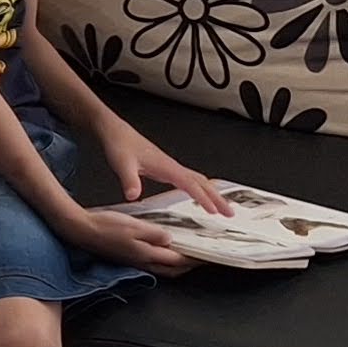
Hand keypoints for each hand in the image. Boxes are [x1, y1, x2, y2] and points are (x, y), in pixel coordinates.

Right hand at [58, 199, 194, 275]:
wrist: (82, 230)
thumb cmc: (105, 226)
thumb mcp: (134, 225)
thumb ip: (154, 234)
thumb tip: (170, 239)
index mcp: (146, 254)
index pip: (178, 260)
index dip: (195, 259)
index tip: (209, 256)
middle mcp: (143, 262)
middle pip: (173, 269)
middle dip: (189, 266)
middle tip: (202, 258)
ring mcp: (135, 261)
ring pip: (163, 268)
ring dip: (178, 265)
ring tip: (188, 256)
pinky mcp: (128, 257)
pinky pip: (153, 263)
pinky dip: (164, 260)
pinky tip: (164, 251)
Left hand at [101, 126, 230, 217]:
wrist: (117, 133)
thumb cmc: (121, 146)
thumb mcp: (122, 164)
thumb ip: (129, 180)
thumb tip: (133, 195)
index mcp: (166, 166)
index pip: (190, 184)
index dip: (203, 198)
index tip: (214, 211)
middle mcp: (172, 166)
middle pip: (202, 183)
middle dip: (218, 198)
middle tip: (230, 212)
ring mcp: (171, 167)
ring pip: (199, 181)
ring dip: (213, 194)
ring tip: (223, 207)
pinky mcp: (167, 169)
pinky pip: (190, 180)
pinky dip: (201, 189)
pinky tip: (201, 196)